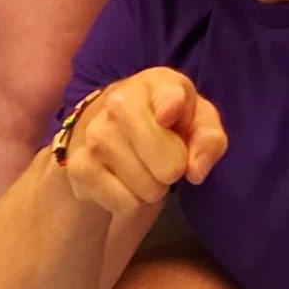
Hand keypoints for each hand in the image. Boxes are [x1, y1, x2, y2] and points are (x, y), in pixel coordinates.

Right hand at [57, 70, 227, 218]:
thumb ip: (209, 140)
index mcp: (156, 82)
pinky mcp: (79, 166)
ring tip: (142, 167)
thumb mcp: (197, 122)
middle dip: (174, 171)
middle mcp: (120, 101)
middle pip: (170, 165)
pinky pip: (127, 206)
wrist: (105, 130)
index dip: (171, 107)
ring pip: (149, 190)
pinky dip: (131, 204)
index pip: (168, 94)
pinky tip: (121, 180)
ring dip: (152, 188)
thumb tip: (195, 171)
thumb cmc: (165, 124)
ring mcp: (95, 134)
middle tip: (162, 158)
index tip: (168, 115)